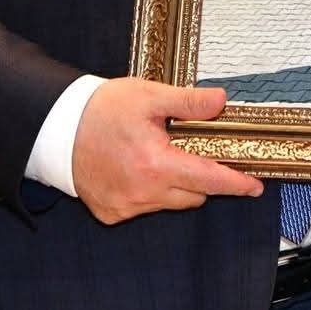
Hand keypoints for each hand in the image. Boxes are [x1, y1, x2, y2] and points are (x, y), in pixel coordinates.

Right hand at [71, 77, 262, 224]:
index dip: (235, 183)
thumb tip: (221, 102)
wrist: (55, 128)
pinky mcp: (111, 213)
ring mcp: (125, 206)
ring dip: (174, 184)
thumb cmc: (100, 110)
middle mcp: (142, 192)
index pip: (208, 179)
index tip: (254, 186)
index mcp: (155, 163)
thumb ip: (188, 102)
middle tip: (189, 150)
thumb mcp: (149, 96)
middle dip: (200, 177)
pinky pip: (145, 207)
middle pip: (193, 194)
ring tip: (156, 154)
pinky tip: (135, 168)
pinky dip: (149, 191)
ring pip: (169, 202)